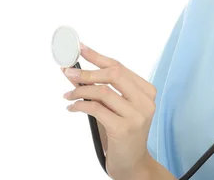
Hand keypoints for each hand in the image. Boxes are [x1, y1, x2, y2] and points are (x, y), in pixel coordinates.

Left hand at [61, 43, 156, 179]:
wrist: (133, 164)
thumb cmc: (123, 134)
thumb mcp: (115, 108)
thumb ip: (101, 90)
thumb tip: (76, 72)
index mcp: (146, 91)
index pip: (119, 67)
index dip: (98, 56)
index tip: (80, 49)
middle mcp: (145, 101)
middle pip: (113, 74)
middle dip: (87, 72)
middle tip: (68, 72)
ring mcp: (136, 115)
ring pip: (102, 91)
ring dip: (79, 90)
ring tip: (68, 95)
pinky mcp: (124, 128)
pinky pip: (96, 109)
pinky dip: (80, 106)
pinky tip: (72, 108)